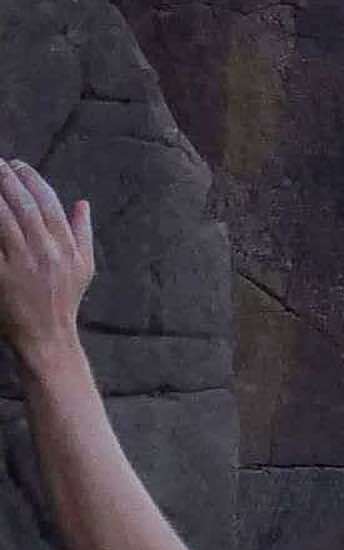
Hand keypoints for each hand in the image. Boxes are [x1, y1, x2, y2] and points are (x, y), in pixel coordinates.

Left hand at [0, 159, 94, 364]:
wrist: (48, 337)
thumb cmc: (63, 302)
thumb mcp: (84, 269)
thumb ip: (83, 233)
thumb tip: (83, 203)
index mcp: (68, 249)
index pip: (49, 203)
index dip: (33, 179)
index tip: (17, 165)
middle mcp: (48, 253)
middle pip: (26, 205)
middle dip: (9, 179)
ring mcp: (24, 264)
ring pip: (7, 217)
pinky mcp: (3, 275)